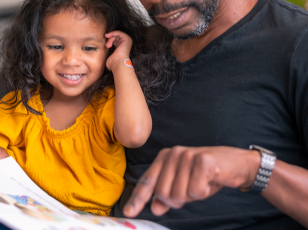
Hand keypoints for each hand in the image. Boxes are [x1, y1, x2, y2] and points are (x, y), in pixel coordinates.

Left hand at [105, 31, 132, 71]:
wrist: (117, 62)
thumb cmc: (114, 62)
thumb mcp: (110, 56)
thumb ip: (109, 53)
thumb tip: (105, 55)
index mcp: (122, 48)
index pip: (115, 41)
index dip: (110, 41)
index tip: (105, 44)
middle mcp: (125, 44)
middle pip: (115, 37)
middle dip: (109, 40)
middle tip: (106, 45)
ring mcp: (127, 41)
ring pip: (116, 35)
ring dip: (110, 38)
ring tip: (108, 45)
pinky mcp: (126, 38)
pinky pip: (119, 32)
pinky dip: (113, 33)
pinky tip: (108, 36)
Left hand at [123, 146, 260, 216]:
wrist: (236, 164)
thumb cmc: (207, 174)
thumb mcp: (185, 185)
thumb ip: (168, 195)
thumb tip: (155, 207)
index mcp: (165, 157)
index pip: (148, 181)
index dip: (138, 198)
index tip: (129, 211)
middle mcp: (173, 153)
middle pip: (163, 193)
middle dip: (177, 200)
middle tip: (192, 189)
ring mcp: (187, 155)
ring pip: (178, 194)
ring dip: (192, 196)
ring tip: (202, 183)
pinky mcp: (202, 160)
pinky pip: (195, 191)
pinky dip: (204, 192)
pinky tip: (210, 181)